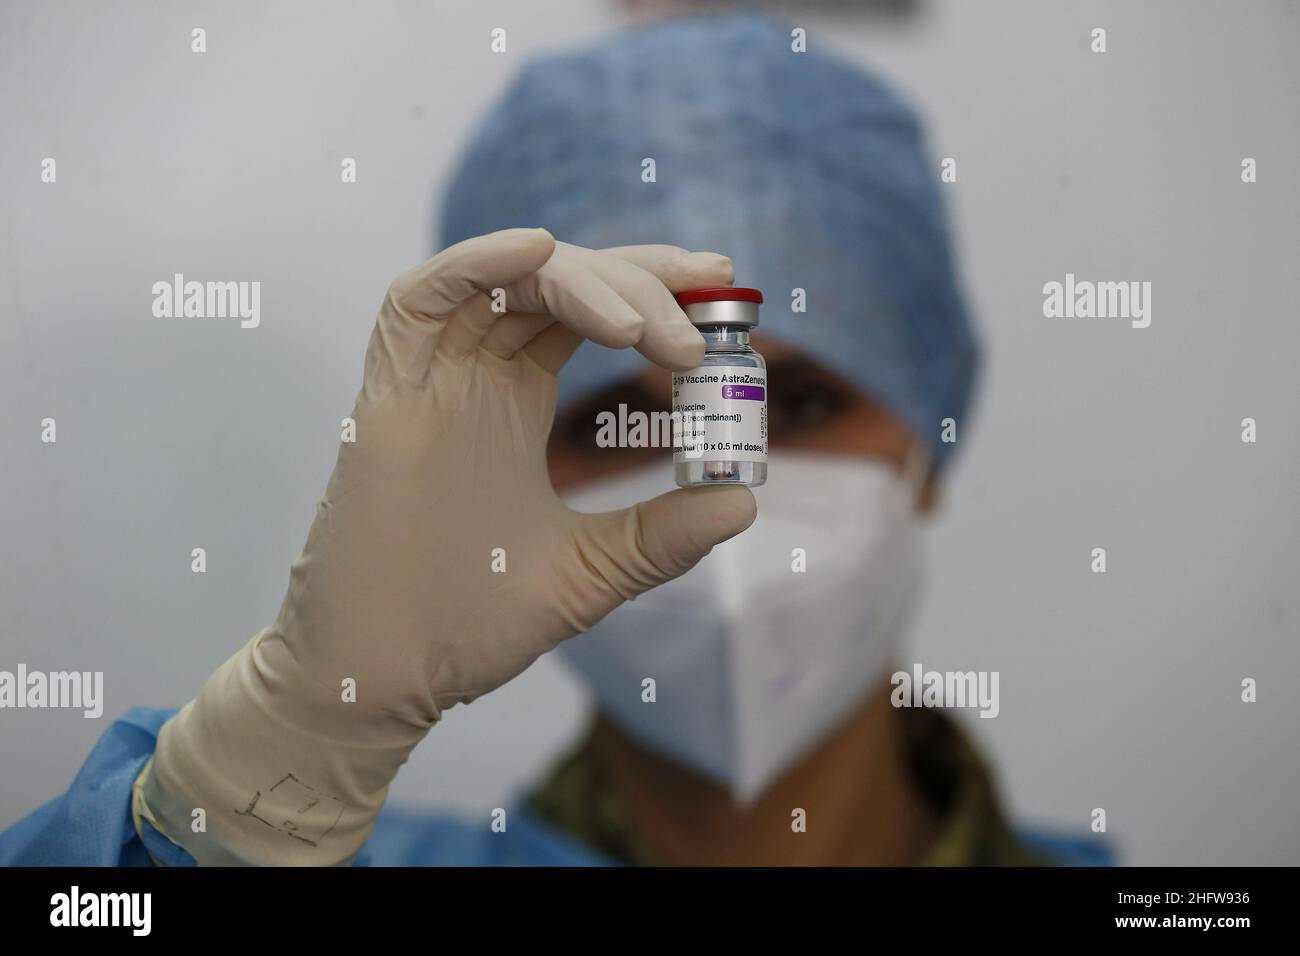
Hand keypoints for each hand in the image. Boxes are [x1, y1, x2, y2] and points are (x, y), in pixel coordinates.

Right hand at [135, 229, 755, 863]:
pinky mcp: (387, 399)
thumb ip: (660, 537)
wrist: (384, 679)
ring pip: (502, 281)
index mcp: (514, 406)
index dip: (651, 290)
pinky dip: (474, 263)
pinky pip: (418, 302)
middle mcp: (474, 380)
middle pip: (556, 283)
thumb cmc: (470, 624)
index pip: (588, 314)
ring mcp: (429, 383)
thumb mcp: (590, 573)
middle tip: (703, 312)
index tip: (723, 289)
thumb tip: (744, 500)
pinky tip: (537, 251)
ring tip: (642, 326)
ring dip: (579, 279)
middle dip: (636, 279)